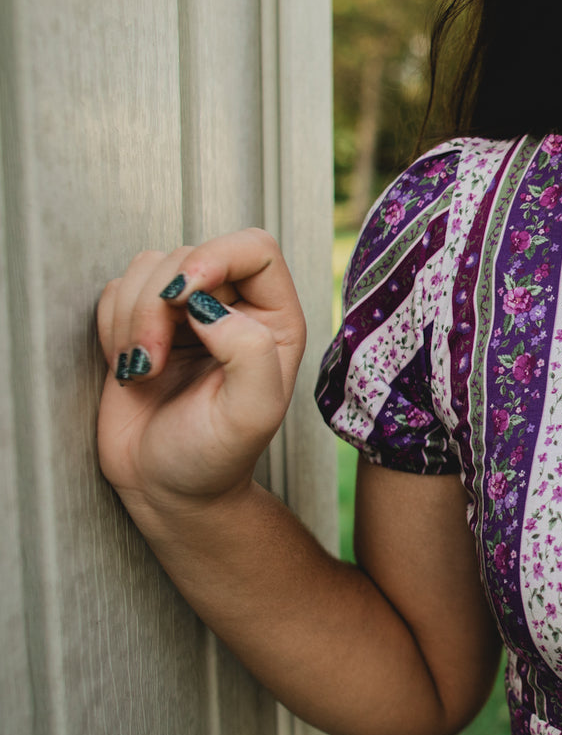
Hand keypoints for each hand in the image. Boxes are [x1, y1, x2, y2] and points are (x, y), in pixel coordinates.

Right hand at [96, 228, 306, 516]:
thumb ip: (249, 352)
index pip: (253, 247)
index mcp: (276, 319)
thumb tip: (209, 304)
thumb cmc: (216, 456)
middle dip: (158, 301)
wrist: (169, 487)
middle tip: (152, 356)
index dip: (215, 256)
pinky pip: (117, 290)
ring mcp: (188, 313)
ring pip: (150, 268)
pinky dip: (113, 323)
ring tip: (143, 368)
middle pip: (191, 254)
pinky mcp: (145, 323)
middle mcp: (236, 307)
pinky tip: (130, 366)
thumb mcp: (250, 413)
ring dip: (132, 315)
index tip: (181, 294)